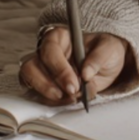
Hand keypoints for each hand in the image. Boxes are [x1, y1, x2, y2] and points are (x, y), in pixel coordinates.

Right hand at [19, 27, 133, 104]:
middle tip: (71, 94)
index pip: (50, 50)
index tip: (74, 84)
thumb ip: (98, 58)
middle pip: (32, 67)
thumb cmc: (106, 51)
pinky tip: (66, 102)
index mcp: (60, 37)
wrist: (109, 66)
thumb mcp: (109, 48)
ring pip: (29, 81)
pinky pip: (36, 94)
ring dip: (47, 94)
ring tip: (70, 99)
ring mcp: (42, 69)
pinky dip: (49, 101)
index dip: (59, 68)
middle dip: (49, 84)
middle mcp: (46, 52)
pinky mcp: (43, 85)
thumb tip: (86, 74)